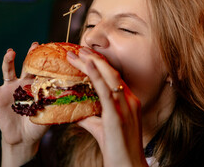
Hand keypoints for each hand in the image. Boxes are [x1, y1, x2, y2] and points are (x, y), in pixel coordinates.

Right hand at [0, 42, 48, 165]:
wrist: (23, 138)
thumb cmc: (38, 125)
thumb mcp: (49, 114)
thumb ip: (55, 104)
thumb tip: (69, 96)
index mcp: (36, 86)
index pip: (41, 71)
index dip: (45, 62)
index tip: (51, 51)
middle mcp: (23, 83)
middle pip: (26, 66)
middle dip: (30, 56)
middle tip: (35, 45)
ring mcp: (9, 88)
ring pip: (8, 71)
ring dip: (8, 61)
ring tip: (10, 52)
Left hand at [67, 48, 147, 166]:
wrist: (128, 166)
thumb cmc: (117, 149)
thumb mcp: (103, 128)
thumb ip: (89, 116)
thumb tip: (73, 110)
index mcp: (129, 102)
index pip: (114, 77)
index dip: (100, 64)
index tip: (87, 55)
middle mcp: (130, 100)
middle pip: (111, 72)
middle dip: (95, 59)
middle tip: (79, 48)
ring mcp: (126, 107)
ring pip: (109, 77)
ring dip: (92, 62)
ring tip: (78, 52)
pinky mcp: (117, 116)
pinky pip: (106, 91)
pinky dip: (96, 76)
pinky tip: (86, 65)